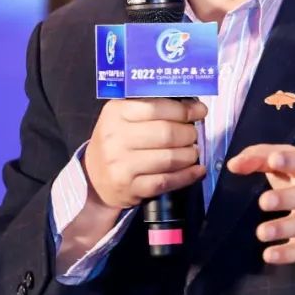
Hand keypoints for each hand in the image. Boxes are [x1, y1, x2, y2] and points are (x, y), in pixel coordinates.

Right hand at [84, 98, 207, 209]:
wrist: (94, 177)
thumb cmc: (116, 140)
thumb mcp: (123, 116)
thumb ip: (153, 107)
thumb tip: (192, 105)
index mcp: (115, 113)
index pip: (156, 107)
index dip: (183, 110)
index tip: (200, 111)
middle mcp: (115, 138)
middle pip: (166, 133)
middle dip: (188, 133)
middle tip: (193, 134)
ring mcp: (121, 166)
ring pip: (169, 158)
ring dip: (190, 154)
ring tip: (193, 151)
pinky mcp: (130, 188)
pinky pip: (167, 181)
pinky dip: (187, 175)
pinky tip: (197, 170)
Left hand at [227, 145, 294, 265]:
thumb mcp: (290, 162)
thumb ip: (260, 158)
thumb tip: (232, 164)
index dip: (289, 161)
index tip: (273, 160)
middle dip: (286, 199)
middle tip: (264, 201)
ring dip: (284, 229)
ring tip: (261, 232)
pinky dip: (287, 254)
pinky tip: (269, 255)